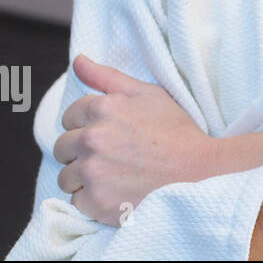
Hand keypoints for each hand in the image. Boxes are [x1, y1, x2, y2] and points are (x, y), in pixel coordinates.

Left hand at [54, 55, 214, 225]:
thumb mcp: (148, 94)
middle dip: (82, 151)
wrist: (200, 171)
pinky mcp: (95, 200)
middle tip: (114, 156)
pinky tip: (118, 192)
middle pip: (62, 148)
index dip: (89, 125)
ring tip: (116, 175)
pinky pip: (78, 202)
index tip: (112, 134)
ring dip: (85, 178)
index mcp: (102, 109)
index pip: (69, 117)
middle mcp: (91, 138)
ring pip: (66, 177)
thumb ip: (108, 77)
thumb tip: (78, 60)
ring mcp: (92, 171)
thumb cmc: (176, 131)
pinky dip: (94, 200)